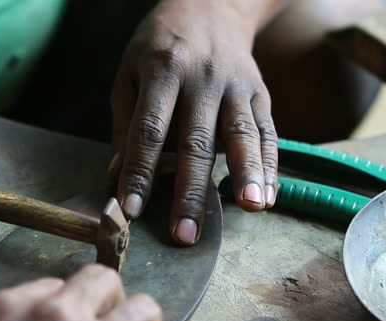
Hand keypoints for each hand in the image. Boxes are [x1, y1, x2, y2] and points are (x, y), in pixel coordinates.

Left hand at [110, 0, 281, 244]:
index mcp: (162, 71)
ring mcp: (236, 85)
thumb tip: (115, 177)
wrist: (209, 6)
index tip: (131, 209)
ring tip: (250, 208)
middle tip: (185, 234)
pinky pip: (267, 132)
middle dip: (190, 191)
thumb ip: (126, 126)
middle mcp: (202, 78)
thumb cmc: (159, 48)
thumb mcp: (129, 75)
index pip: (149, 129)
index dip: (139, 171)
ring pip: (242, 134)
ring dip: (246, 174)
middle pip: (196, 141)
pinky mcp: (260, 93)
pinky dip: (270, 166)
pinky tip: (268, 198)